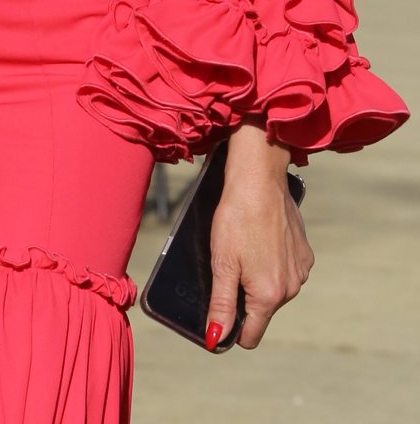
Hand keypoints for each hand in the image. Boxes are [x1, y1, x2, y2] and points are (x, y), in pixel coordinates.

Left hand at [206, 123, 313, 350]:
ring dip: (257, 278)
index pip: (250, 335)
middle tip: (229, 264)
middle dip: (243, 297)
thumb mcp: (222, 262)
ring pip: (273, 290)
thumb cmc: (237, 217)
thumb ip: (221, 305)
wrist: (260, 178)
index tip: (218, 311)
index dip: (231, 328)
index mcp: (269, 295)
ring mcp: (301, 271)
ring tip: (244, 248)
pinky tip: (260, 239)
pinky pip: (285, 271)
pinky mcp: (304, 254)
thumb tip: (215, 340)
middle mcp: (291, 289)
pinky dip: (271, 262)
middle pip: (260, 311)